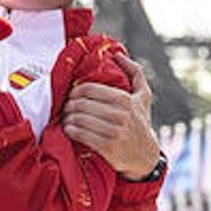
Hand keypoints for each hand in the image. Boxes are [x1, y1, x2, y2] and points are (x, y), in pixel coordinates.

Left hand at [62, 52, 158, 178]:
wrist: (145, 156)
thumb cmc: (140, 122)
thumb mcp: (144, 96)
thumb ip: (135, 73)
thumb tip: (118, 54)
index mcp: (125, 99)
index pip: (88, 89)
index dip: (75, 91)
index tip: (72, 95)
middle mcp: (120, 114)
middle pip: (80, 104)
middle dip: (68, 105)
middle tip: (65, 107)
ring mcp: (113, 131)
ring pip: (78, 119)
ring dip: (67, 118)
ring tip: (66, 118)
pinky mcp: (107, 147)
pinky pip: (80, 134)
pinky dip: (70, 130)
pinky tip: (69, 129)